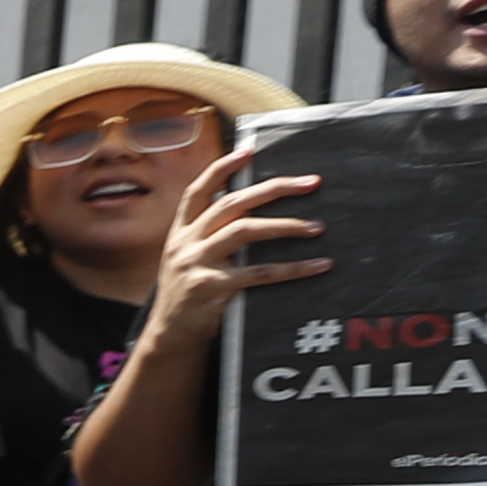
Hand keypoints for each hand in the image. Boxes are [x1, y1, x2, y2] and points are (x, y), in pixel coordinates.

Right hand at [137, 152, 326, 357]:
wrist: (169, 334)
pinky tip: (316, 265)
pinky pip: (259, 273)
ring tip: (317, 227)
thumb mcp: (189, 259)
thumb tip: (254, 213)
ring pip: (245, 231)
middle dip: (274, 189)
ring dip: (285, 225)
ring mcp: (195, 264)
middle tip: (310, 183)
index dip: (222, 168)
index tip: (248, 151)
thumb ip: (210, 236)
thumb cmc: (188, 294)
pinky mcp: (210, 287)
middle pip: (232, 203)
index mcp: (180, 232)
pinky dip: (292, 268)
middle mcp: (185, 242)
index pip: (199, 190)